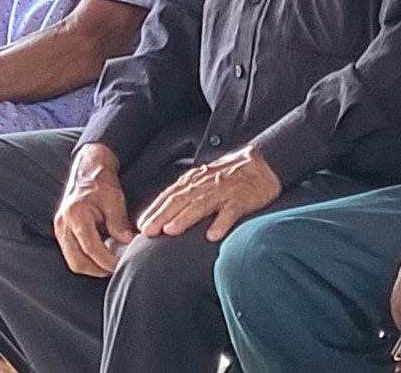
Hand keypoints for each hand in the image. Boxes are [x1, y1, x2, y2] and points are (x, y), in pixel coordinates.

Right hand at [53, 143, 135, 278]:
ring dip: (92, 267)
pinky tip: (101, 255)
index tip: (121, 265)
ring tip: (110, 263)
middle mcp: (63, 224)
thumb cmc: (101, 184)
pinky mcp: (61, 232)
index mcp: (76, 215)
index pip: (90, 248)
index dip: (106, 261)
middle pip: (77, 260)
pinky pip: (72, 254)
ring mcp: (59, 229)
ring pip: (73, 261)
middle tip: (117, 268)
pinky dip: (86, 260)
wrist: (87, 172)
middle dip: (98, 270)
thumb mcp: (114, 200)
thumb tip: (126, 243)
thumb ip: (118, 223)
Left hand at [137, 146, 282, 241]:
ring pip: (200, 205)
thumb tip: (163, 215)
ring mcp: (222, 192)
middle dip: (161, 216)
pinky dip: (221, 223)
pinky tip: (213, 235)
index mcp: (193, 182)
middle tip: (148, 231)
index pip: (168, 196)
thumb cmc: (227, 177)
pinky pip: (230, 212)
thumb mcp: (202, 182)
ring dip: (184, 218)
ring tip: (171, 231)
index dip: (153, 210)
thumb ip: (185, 196)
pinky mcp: (241, 199)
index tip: (140, 225)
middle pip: (179, 201)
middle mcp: (203, 185)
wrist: (260, 165)